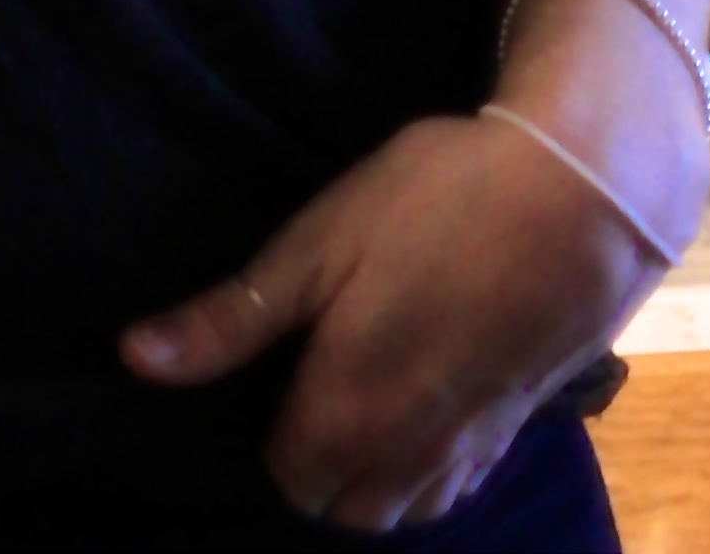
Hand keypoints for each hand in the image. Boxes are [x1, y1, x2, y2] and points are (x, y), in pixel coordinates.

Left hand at [120, 113, 644, 532]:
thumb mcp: (315, 243)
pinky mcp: (514, 431)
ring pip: (400, 512)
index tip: (270, 371)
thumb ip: (229, 318)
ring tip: (357, 399)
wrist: (577, 198)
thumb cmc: (433, 205)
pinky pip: (453, 489)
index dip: (266, 430)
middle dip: (314, 470)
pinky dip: (424, 472)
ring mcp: (469, 450)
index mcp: (345, 416)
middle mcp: (406, 457)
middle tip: (306, 386)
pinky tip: (419, 406)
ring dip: (369, 481)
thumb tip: (132, 359)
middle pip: (340, 511)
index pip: (283, 477)